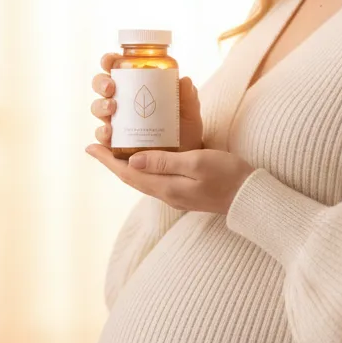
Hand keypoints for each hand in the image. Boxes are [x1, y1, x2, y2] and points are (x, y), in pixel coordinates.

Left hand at [84, 144, 256, 215]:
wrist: (251, 198)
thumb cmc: (229, 176)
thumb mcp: (196, 163)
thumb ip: (164, 162)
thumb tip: (132, 161)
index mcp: (166, 188)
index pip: (128, 174)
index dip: (107, 160)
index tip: (90, 147)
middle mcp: (167, 194)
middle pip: (131, 177)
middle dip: (113, 161)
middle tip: (98, 144)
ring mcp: (176, 194)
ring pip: (143, 178)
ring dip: (127, 164)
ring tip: (116, 148)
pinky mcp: (185, 191)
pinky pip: (156, 178)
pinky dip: (145, 165)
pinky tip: (146, 156)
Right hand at [90, 52, 203, 152]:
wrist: (185, 161)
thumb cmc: (185, 131)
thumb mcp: (190, 114)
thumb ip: (188, 98)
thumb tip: (184, 80)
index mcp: (136, 87)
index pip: (118, 69)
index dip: (109, 61)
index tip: (111, 61)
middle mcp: (122, 102)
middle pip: (101, 86)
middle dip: (101, 83)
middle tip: (111, 87)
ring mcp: (117, 122)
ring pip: (98, 108)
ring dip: (100, 105)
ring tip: (111, 108)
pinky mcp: (115, 142)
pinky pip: (102, 136)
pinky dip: (101, 132)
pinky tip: (109, 132)